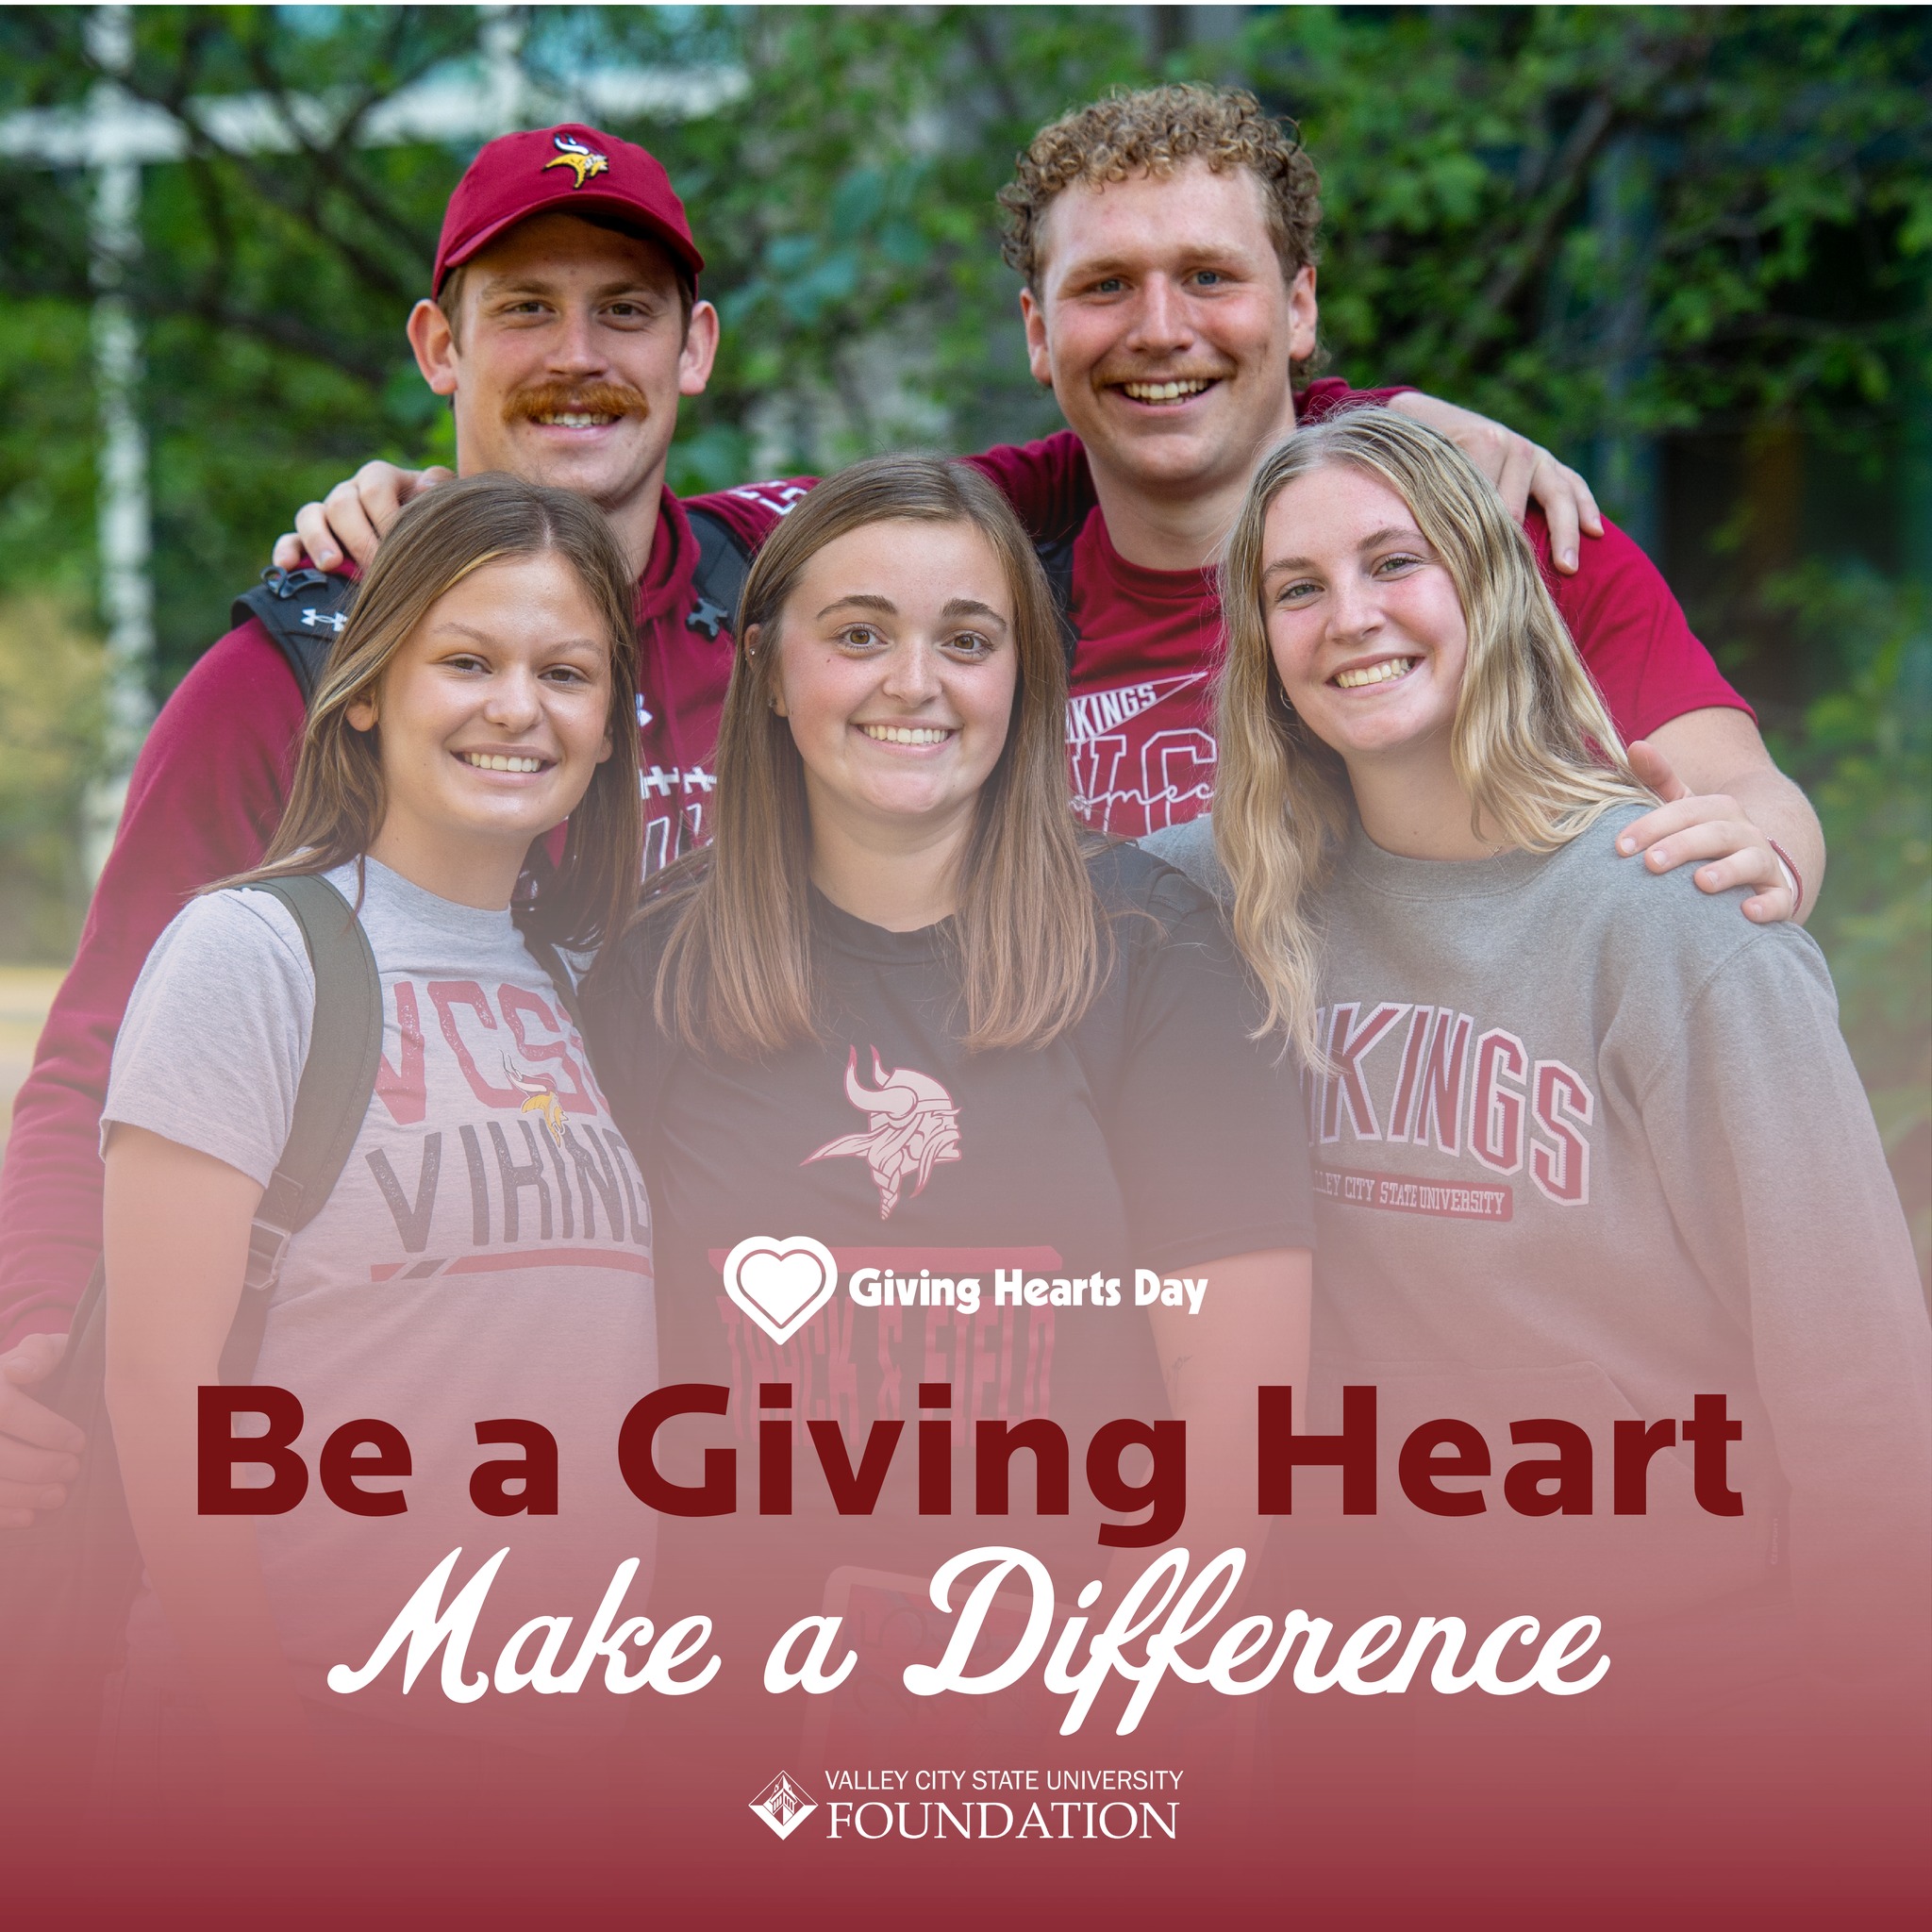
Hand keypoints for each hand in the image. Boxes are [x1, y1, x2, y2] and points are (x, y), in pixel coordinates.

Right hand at [0, 1331, 82, 1528]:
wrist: (10, 1387)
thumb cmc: (32, 1371)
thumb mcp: (39, 1352)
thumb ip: (39, 1352)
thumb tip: (24, 1371)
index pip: (6, 1409)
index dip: (45, 1429)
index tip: (79, 1442)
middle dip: (38, 1467)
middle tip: (72, 1470)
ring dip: (22, 1495)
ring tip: (58, 1495)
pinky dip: (2, 1515)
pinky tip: (29, 1516)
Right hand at [269, 461, 452, 572]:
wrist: (421, 545)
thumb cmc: (432, 525)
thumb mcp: (441, 504)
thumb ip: (439, 488)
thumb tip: (426, 486)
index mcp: (380, 479)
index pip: (375, 489)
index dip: (386, 519)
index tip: (400, 550)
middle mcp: (350, 492)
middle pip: (342, 504)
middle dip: (359, 538)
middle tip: (375, 569)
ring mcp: (327, 515)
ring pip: (310, 515)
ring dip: (319, 540)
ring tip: (331, 565)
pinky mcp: (309, 539)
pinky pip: (290, 539)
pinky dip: (286, 551)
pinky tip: (286, 567)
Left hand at [1388, 392, 1602, 572]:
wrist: (1427, 419)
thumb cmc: (1418, 457)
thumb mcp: (1415, 472)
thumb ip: (1429, 501)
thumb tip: (1430, 553)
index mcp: (1476, 445)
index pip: (1487, 504)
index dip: (1483, 543)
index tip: (1479, 578)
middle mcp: (1508, 445)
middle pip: (1518, 506)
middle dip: (1515, 547)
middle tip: (1516, 586)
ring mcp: (1530, 451)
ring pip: (1555, 494)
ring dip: (1564, 532)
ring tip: (1568, 567)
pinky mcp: (1545, 459)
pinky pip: (1571, 482)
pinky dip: (1584, 506)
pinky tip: (1595, 531)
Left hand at [1621, 740, 1797, 923]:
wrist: (1756, 870)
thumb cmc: (1704, 840)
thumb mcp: (1684, 808)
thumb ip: (1659, 779)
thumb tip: (1635, 745)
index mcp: (1719, 810)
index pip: (1685, 811)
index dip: (1653, 826)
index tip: (1620, 846)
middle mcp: (1746, 832)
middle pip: (1715, 834)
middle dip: (1682, 846)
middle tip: (1650, 863)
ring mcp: (1765, 863)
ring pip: (1751, 862)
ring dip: (1727, 871)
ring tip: (1701, 883)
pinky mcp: (1779, 895)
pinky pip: (1779, 900)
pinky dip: (1767, 906)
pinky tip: (1748, 913)